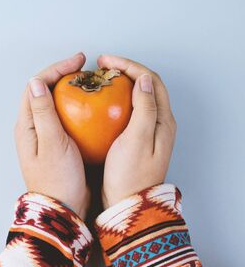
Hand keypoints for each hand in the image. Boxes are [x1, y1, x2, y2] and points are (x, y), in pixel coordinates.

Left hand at [14, 53, 89, 219]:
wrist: (63, 207)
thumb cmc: (57, 179)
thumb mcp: (52, 143)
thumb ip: (44, 112)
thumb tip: (37, 82)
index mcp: (27, 125)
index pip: (37, 86)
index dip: (57, 69)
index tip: (78, 62)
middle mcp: (34, 127)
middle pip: (45, 91)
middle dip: (63, 74)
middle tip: (84, 66)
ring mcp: (46, 134)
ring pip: (56, 102)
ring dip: (70, 88)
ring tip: (88, 81)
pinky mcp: (59, 142)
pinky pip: (66, 117)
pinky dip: (77, 106)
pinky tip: (92, 106)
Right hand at [98, 54, 176, 208]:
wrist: (128, 204)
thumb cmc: (130, 176)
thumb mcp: (137, 139)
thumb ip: (144, 108)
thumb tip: (144, 79)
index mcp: (163, 121)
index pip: (151, 81)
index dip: (129, 66)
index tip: (106, 62)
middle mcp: (160, 123)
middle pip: (147, 85)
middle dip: (126, 70)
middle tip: (103, 65)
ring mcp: (150, 130)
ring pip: (140, 96)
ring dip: (123, 83)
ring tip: (103, 78)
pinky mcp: (138, 138)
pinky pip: (132, 110)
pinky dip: (119, 100)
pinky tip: (103, 102)